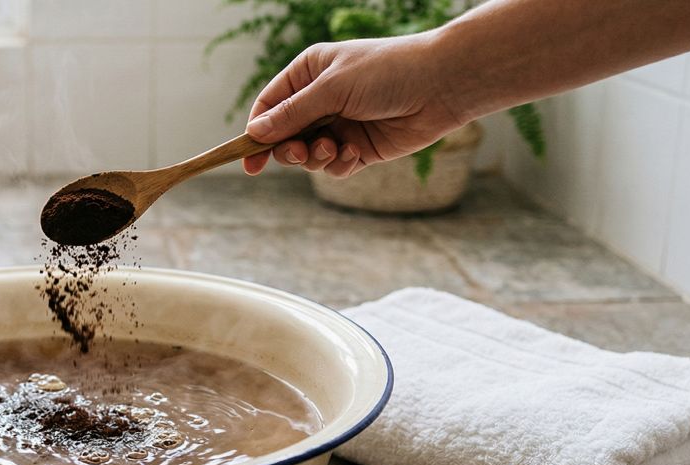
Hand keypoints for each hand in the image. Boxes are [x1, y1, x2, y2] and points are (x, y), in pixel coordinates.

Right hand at [243, 33, 466, 177]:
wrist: (441, 85)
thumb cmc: (387, 72)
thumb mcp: (332, 89)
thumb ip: (292, 114)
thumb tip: (254, 134)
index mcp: (309, 74)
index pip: (269, 107)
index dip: (256, 134)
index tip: (248, 161)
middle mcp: (321, 100)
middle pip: (284, 136)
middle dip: (288, 149)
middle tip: (300, 153)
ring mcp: (340, 124)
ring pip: (308, 155)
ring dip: (315, 158)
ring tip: (332, 148)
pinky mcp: (360, 148)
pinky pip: (334, 166)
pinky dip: (338, 164)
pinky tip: (355, 154)